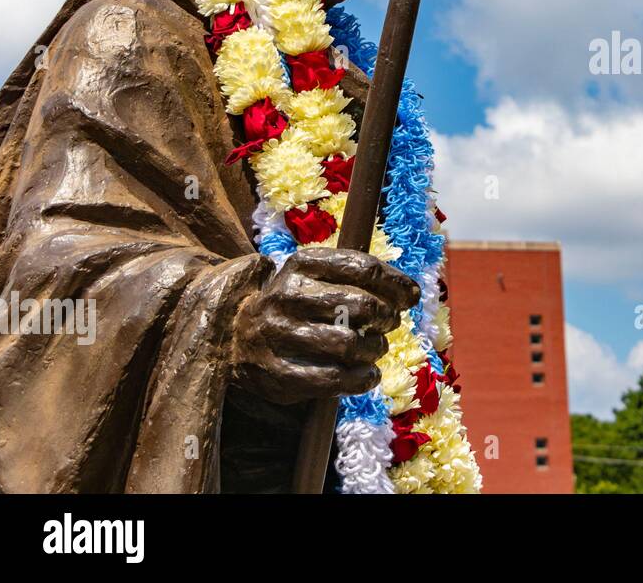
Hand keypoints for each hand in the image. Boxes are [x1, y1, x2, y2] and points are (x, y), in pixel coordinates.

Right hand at [230, 246, 419, 403]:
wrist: (231, 333)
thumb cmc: (294, 303)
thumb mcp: (314, 275)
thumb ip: (357, 277)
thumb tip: (409, 293)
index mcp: (302, 263)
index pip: (364, 267)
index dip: (396, 284)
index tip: (411, 296)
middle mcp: (288, 295)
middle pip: (362, 305)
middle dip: (387, 317)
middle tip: (388, 324)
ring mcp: (280, 334)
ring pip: (350, 344)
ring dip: (375, 348)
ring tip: (374, 348)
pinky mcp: (278, 372)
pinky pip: (334, 379)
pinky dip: (362, 379)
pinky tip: (368, 374)